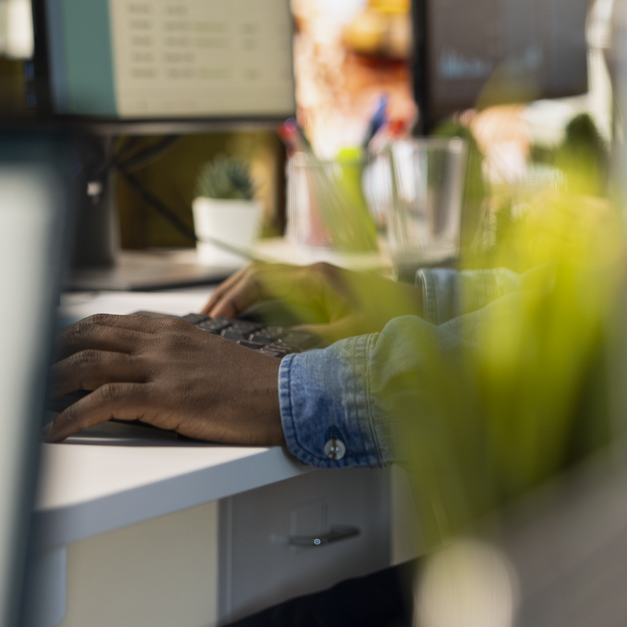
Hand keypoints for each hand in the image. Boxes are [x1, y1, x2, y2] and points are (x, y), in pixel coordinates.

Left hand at [46, 314, 284, 443]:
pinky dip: (71, 415)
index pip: (103, 322)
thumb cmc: (248, 385)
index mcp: (167, 328)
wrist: (284, 396)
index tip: (44, 350)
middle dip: (47, 354)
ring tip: (26, 401)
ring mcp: (160, 365)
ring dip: (49, 383)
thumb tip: (136, 369)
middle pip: (86, 336)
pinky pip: (104, 400)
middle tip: (23, 374)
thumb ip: (168, 355)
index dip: (67, 335)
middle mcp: (158, 339)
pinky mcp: (165, 394)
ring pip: (87, 363)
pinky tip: (55, 430)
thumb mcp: (203, 356)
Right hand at [200, 261, 421, 341]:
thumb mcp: (349, 338)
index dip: (231, 298)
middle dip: (226, 296)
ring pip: (264, 283)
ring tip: (216, 323)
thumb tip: (272, 352)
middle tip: (203, 321)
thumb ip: (310, 342)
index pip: (257, 278)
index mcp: (315, 278)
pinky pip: (278, 294)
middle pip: (254, 276)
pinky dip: (257, 306)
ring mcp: (316, 282)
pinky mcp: (322, 295)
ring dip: (239, 299)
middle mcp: (312, 274)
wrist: (424, 312)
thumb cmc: (393, 323)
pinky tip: (246, 328)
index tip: (212, 320)